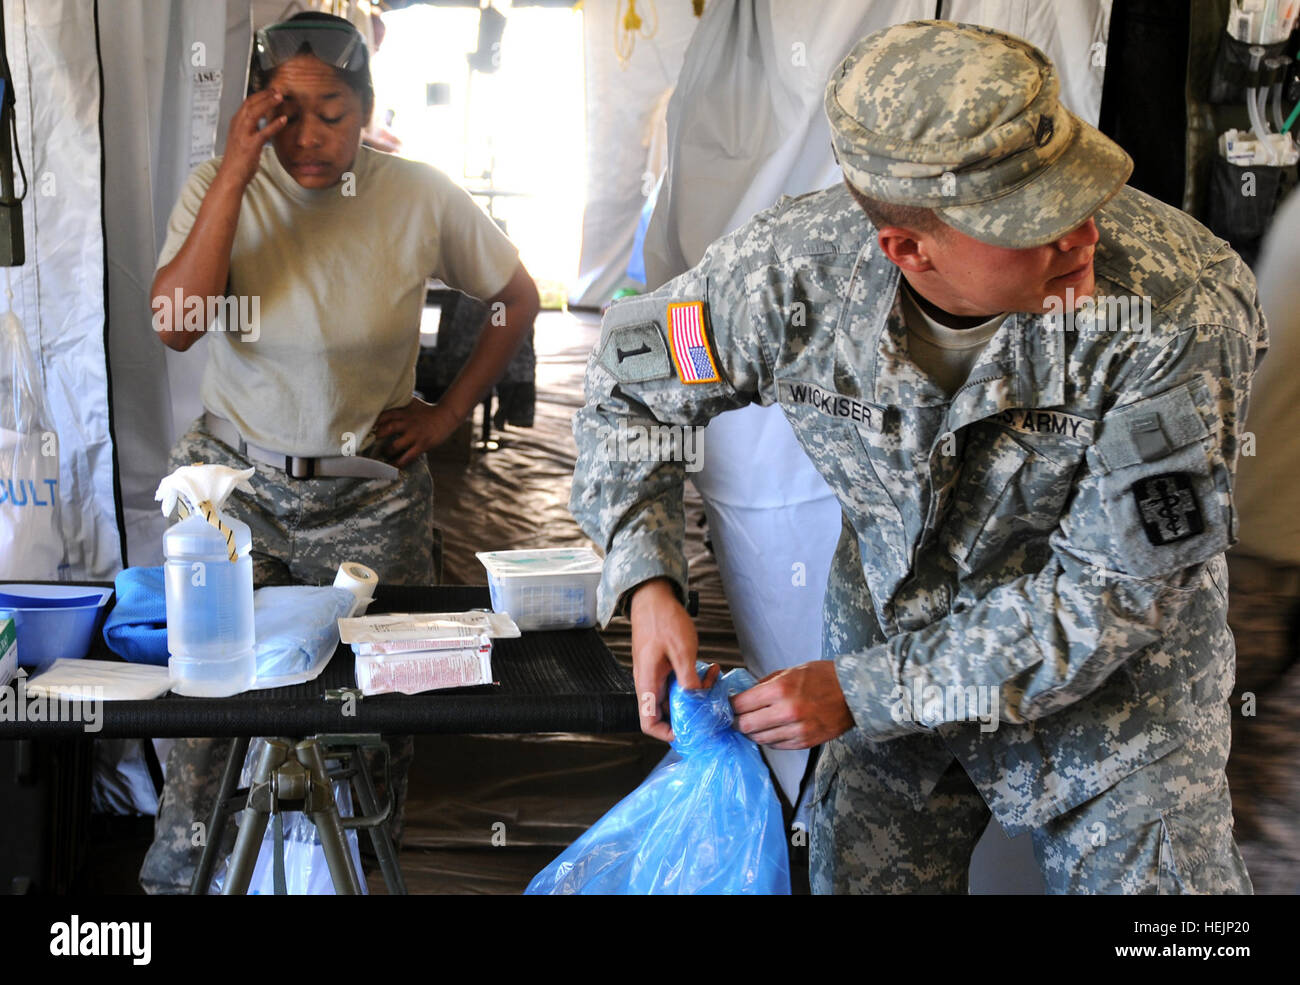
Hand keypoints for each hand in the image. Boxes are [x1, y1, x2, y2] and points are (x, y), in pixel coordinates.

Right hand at [217, 89, 288, 188]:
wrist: (231, 176)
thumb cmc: (238, 161)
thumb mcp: (242, 140)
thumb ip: (250, 130)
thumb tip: (262, 124)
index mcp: (236, 124)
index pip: (247, 103)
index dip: (260, 95)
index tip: (271, 91)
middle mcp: (237, 126)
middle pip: (250, 103)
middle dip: (264, 95)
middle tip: (277, 90)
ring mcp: (243, 135)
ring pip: (254, 113)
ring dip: (267, 103)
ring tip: (280, 98)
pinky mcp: (250, 146)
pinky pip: (263, 132)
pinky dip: (274, 125)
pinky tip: (283, 120)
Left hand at [373, 397, 460, 466]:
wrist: (447, 416)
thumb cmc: (427, 411)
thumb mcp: (412, 403)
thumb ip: (398, 405)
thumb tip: (382, 404)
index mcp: (403, 412)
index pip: (384, 416)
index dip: (372, 422)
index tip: (362, 428)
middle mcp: (408, 422)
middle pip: (387, 429)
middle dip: (376, 437)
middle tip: (366, 444)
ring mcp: (415, 434)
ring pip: (395, 445)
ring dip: (386, 452)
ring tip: (381, 456)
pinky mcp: (422, 444)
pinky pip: (408, 457)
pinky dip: (399, 463)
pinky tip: (392, 467)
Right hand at [629, 579, 716, 741]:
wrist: (652, 596)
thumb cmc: (663, 620)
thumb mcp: (682, 651)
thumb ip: (689, 680)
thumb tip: (696, 700)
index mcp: (647, 683)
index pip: (649, 723)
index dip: (667, 734)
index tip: (690, 730)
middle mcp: (649, 682)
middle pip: (666, 713)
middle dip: (690, 713)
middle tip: (711, 705)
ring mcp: (655, 674)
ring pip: (675, 697)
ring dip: (694, 694)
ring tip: (712, 681)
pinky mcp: (663, 666)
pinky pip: (677, 682)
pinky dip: (693, 680)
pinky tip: (708, 670)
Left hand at [731, 661, 854, 749]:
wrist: (855, 692)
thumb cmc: (824, 677)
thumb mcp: (791, 671)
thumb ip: (766, 684)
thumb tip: (744, 695)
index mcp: (780, 689)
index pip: (741, 704)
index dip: (731, 706)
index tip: (729, 705)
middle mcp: (786, 712)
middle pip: (746, 725)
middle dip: (737, 721)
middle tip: (737, 717)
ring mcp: (796, 730)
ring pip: (760, 739)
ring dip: (753, 732)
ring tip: (754, 723)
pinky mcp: (805, 742)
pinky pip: (777, 745)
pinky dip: (770, 738)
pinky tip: (772, 729)